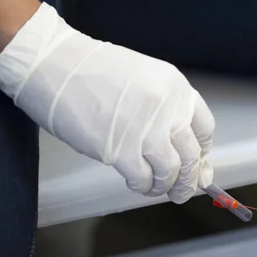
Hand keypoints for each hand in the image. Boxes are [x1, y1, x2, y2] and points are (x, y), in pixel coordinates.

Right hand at [0, 3, 213, 202]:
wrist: (51, 64)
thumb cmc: (92, 72)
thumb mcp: (143, 80)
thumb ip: (166, 113)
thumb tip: (187, 152)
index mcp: (175, 87)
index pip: (204, 129)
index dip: (203, 153)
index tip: (199, 166)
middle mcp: (166, 109)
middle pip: (192, 155)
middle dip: (190, 180)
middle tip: (183, 191)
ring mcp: (145, 130)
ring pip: (172, 172)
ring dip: (167, 187)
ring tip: (157, 188)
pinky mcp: (120, 150)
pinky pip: (144, 179)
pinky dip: (143, 186)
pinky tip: (138, 183)